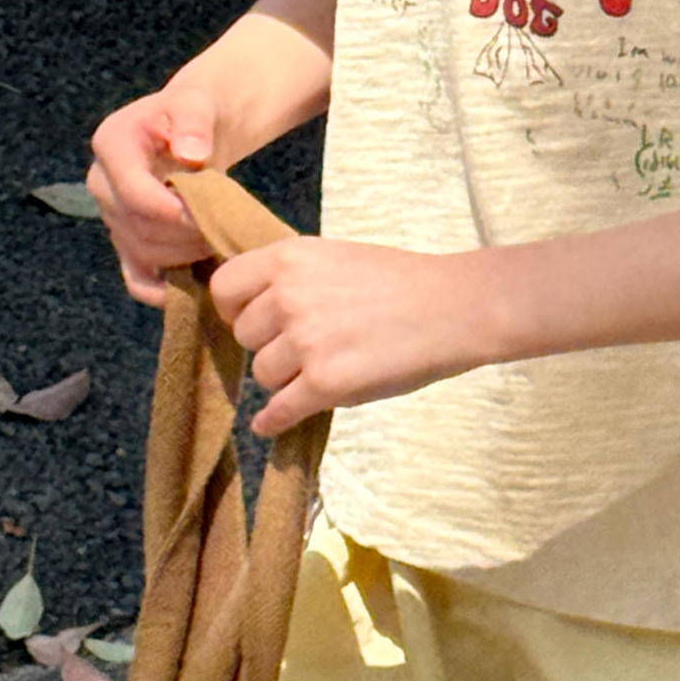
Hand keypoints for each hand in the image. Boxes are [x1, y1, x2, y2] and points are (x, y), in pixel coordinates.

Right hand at [86, 74, 229, 305]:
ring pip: (141, 253)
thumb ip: (194, 123)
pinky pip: (135, 278)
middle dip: (184, 234)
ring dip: (183, 255)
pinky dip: (162, 289)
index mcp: (111, 144)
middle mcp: (101, 183)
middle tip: (222, 229)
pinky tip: (194, 286)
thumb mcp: (197, 103)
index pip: (133, 193)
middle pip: (137, 227)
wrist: (195, 128)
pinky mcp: (126, 240)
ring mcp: (111, 215)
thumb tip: (191, 154)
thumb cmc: (196, 111)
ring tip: (218, 240)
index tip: (206, 214)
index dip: (171, 212)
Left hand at [209, 237, 493, 434]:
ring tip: (323, 370)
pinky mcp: (325, 383)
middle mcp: (290, 296)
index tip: (252, 321)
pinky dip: (274, 421)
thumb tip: (256, 307)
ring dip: (286, 380)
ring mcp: (306, 341)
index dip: (234, 309)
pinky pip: (279, 411)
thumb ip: (294, 276)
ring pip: (264, 375)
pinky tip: (273, 423)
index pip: (225, 287)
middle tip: (304, 347)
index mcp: (291, 258)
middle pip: (245, 336)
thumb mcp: (338, 256)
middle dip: (269, 345)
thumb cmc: (404, 282)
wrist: (454, 308)